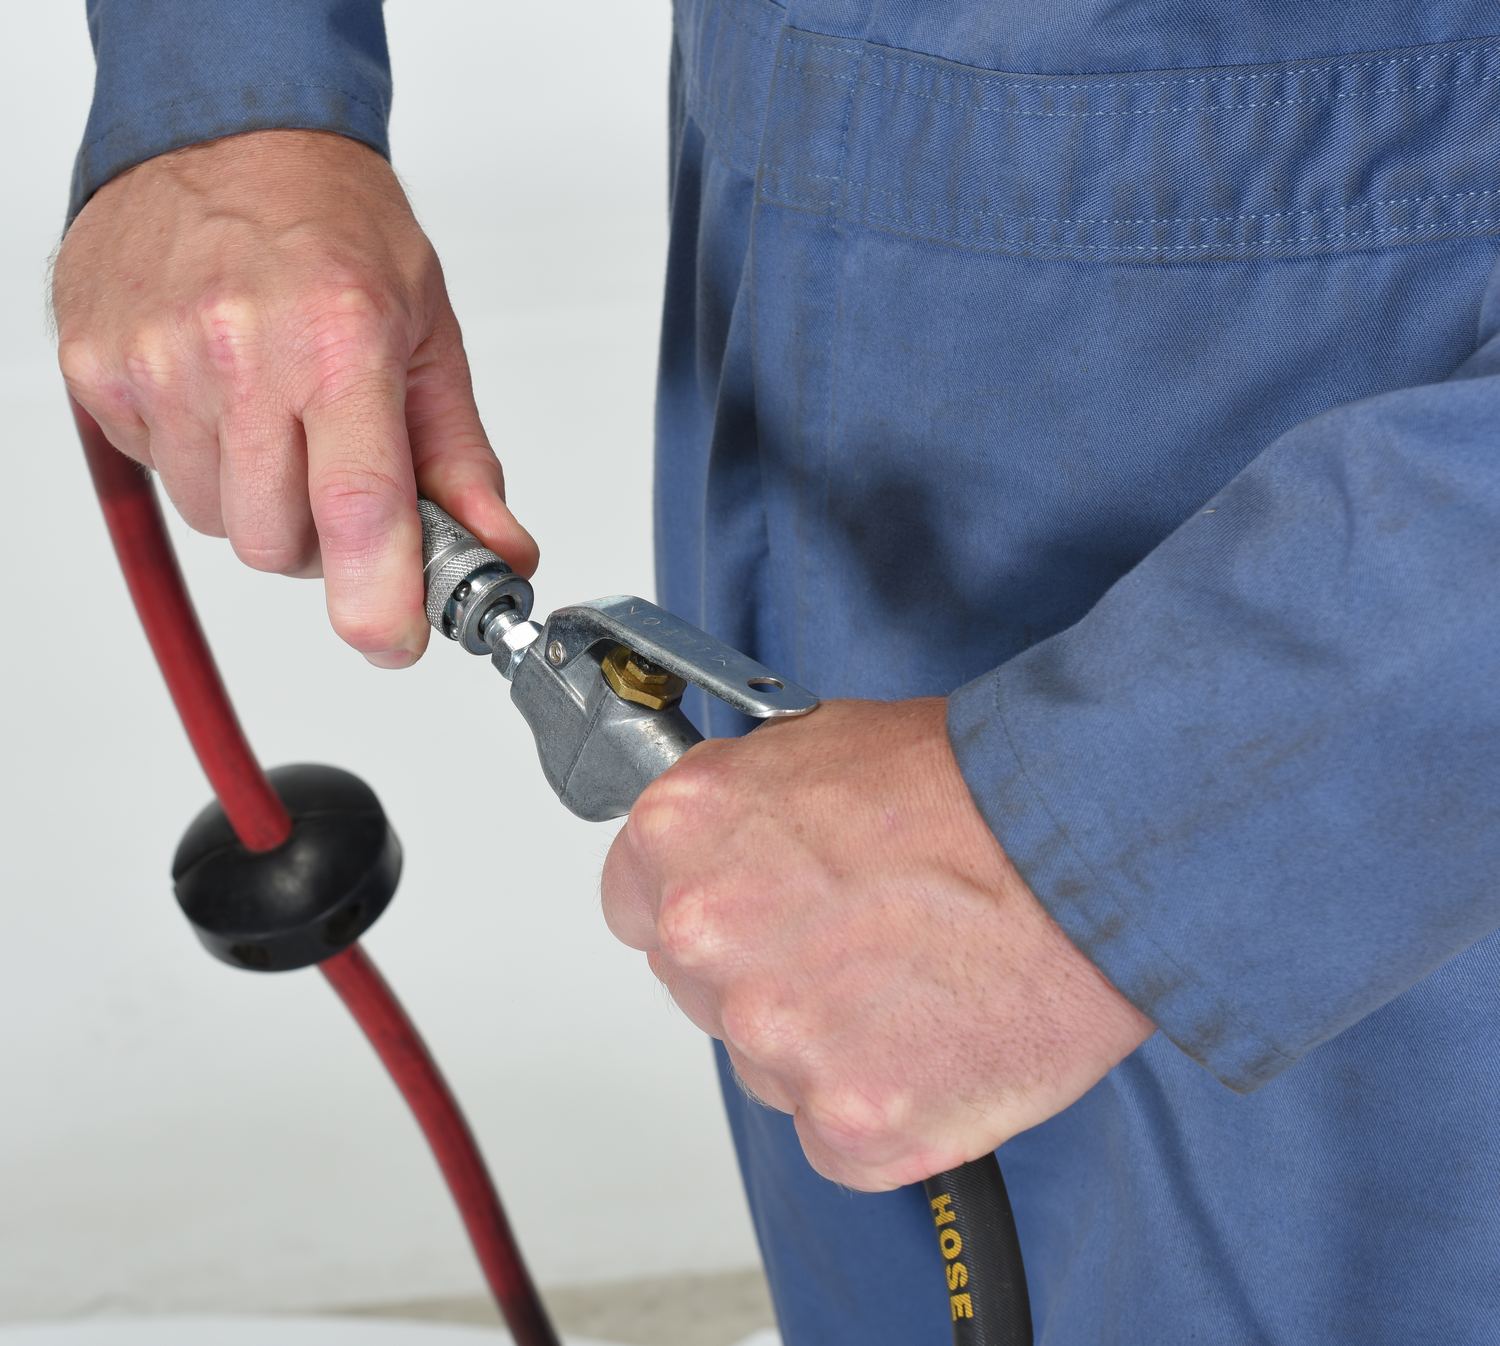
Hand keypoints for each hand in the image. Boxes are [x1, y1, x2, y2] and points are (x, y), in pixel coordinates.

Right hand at [54, 129, 535, 666]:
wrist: (226, 134)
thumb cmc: (335, 226)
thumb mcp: (428, 336)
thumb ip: (461, 461)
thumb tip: (500, 553)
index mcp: (339, 342)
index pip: (357, 506)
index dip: (378, 597)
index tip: (395, 641)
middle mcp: (240, 353)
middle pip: (280, 541)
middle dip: (324, 539)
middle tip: (339, 471)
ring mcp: (157, 364)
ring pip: (219, 522)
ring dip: (260, 501)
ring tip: (279, 417)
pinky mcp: (99, 373)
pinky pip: (164, 478)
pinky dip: (204, 461)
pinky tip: (223, 396)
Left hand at [601, 697, 1153, 1190]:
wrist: (1090, 844)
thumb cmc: (975, 788)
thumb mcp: (820, 744)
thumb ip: (742, 812)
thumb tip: (720, 848)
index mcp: (684, 832)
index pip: (635, 903)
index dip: (705, 906)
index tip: (748, 914)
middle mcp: (709, 934)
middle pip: (704, 988)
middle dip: (767, 972)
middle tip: (859, 940)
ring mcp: (776, 1036)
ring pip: (772, 1065)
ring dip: (828, 1041)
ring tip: (918, 982)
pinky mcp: (852, 1121)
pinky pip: (837, 1136)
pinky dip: (883, 1107)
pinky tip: (935, 1041)